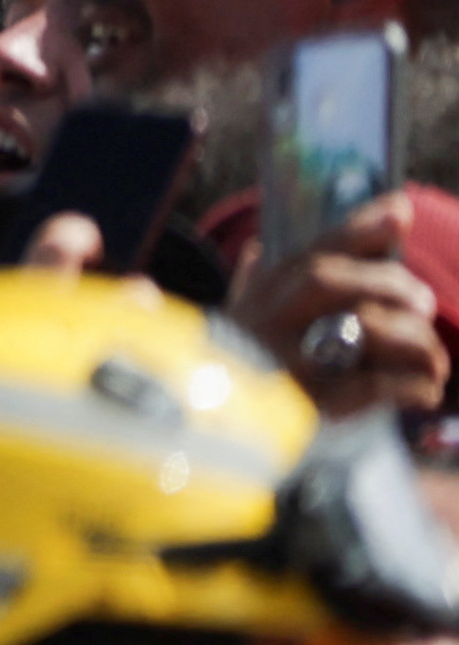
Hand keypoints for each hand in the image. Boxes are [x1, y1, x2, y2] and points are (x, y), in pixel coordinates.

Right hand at [235, 191, 447, 424]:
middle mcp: (269, 324)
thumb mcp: (238, 326)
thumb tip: (258, 250)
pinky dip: (410, 386)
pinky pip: (373, 387)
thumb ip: (251, 287)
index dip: (358, 228)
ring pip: (358, 329)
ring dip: (413, 340)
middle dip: (386, 282)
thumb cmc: (233, 376)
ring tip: (434, 358)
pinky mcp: (312, 408)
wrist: (209, 433)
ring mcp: (288, 365)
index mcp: (260, 299)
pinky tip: (426, 391)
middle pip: (327, 280)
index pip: (311, 251)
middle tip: (425, 300)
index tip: (401, 210)